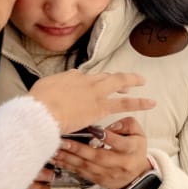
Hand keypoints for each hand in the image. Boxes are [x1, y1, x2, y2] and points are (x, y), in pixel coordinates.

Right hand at [28, 70, 154, 134]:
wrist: (42, 111)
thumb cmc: (37, 105)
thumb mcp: (41, 90)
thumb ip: (51, 89)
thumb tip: (53, 89)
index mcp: (69, 77)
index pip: (82, 77)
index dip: (87, 82)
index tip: (88, 86)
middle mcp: (84, 81)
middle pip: (103, 76)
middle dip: (114, 78)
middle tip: (125, 80)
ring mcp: (94, 92)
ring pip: (117, 83)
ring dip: (131, 81)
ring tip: (143, 82)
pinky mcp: (101, 107)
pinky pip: (124, 103)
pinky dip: (139, 102)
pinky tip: (150, 103)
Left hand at [49, 117, 149, 188]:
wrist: (135, 176)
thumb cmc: (134, 151)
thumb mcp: (138, 133)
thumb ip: (127, 125)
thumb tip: (112, 126)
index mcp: (131, 150)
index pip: (121, 144)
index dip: (109, 137)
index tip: (96, 130)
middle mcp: (120, 164)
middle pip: (99, 157)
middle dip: (80, 149)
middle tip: (65, 141)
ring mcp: (108, 173)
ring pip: (87, 166)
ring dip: (70, 158)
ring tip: (57, 149)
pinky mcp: (98, 179)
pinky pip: (81, 172)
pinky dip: (68, 165)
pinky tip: (58, 159)